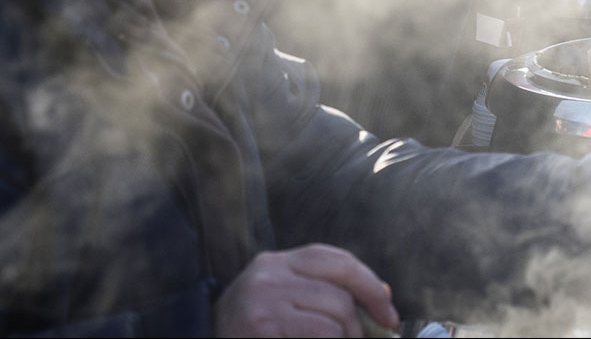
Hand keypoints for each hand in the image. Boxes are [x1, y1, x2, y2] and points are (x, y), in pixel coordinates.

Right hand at [215, 245, 398, 337]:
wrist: (200, 338)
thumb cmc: (250, 328)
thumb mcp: (283, 298)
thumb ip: (323, 292)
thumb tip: (382, 295)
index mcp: (278, 261)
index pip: (336, 260)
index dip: (370, 285)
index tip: (390, 314)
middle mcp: (269, 274)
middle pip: (340, 292)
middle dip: (361, 324)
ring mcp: (263, 300)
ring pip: (335, 316)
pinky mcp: (263, 326)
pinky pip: (320, 335)